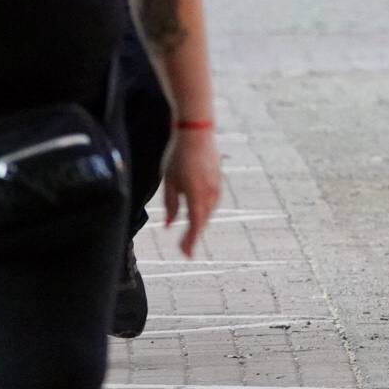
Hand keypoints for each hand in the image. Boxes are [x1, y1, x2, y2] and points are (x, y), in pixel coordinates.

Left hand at [162, 129, 220, 257]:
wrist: (197, 133)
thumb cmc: (178, 156)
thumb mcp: (169, 181)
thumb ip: (171, 205)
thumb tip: (169, 225)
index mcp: (196, 194)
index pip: (195, 225)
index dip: (191, 241)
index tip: (187, 255)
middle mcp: (210, 192)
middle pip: (203, 220)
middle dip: (194, 233)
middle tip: (185, 247)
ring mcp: (217, 186)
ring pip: (209, 211)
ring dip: (200, 221)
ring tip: (191, 231)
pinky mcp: (218, 180)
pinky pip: (213, 201)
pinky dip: (205, 210)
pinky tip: (198, 210)